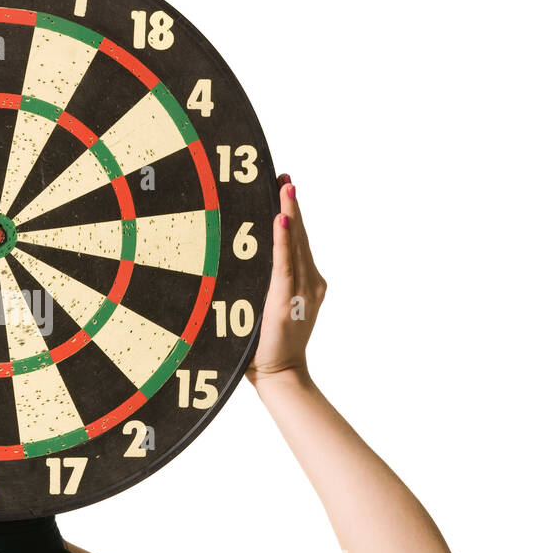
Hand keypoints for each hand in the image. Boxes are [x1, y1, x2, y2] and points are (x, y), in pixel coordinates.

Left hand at [244, 174, 325, 387]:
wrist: (279, 374)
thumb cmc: (267, 344)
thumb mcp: (268, 306)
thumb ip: (265, 283)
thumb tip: (242, 260)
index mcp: (308, 282)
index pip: (299, 240)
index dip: (292, 212)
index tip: (284, 186)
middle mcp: (310, 281)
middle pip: (300, 235)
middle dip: (291, 204)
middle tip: (283, 177)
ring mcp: (301, 290)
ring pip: (295, 243)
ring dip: (288, 212)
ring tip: (284, 186)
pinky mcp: (284, 300)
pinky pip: (283, 263)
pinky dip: (283, 241)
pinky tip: (280, 219)